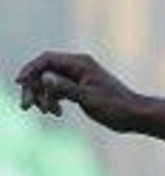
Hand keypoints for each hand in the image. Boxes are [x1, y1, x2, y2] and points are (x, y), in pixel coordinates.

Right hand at [15, 52, 139, 129]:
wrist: (134, 115)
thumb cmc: (115, 106)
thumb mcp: (88, 98)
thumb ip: (66, 88)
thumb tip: (45, 77)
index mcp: (81, 63)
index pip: (47, 59)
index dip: (30, 69)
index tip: (19, 83)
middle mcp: (79, 66)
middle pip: (44, 71)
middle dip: (34, 88)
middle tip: (27, 107)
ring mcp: (79, 77)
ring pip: (49, 82)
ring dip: (43, 96)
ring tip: (50, 112)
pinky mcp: (80, 88)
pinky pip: (57, 90)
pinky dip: (53, 100)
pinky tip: (57, 113)